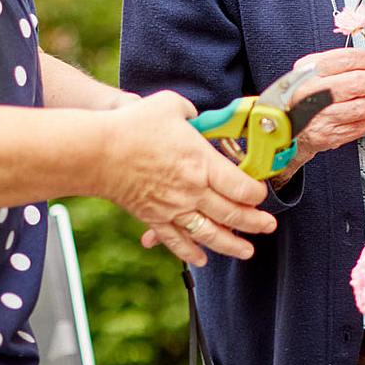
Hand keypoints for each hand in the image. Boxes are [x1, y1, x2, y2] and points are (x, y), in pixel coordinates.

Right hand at [99, 90, 276, 266]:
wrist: (96, 152)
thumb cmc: (134, 126)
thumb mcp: (171, 106)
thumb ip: (191, 113)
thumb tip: (196, 119)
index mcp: (202, 163)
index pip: (242, 187)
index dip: (258, 194)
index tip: (262, 194)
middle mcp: (192, 190)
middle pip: (232, 214)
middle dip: (255, 223)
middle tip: (268, 226)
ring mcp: (173, 208)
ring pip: (209, 234)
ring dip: (231, 246)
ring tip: (247, 252)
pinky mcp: (154, 218)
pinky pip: (177, 241)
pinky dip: (191, 252)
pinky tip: (202, 259)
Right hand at [285, 49, 364, 156]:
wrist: (287, 126)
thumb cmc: (306, 95)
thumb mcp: (313, 70)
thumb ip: (343, 64)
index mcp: (308, 70)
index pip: (348, 59)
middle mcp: (311, 92)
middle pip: (357, 83)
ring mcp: (319, 116)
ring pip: (361, 107)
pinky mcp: (327, 135)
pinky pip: (359, 125)